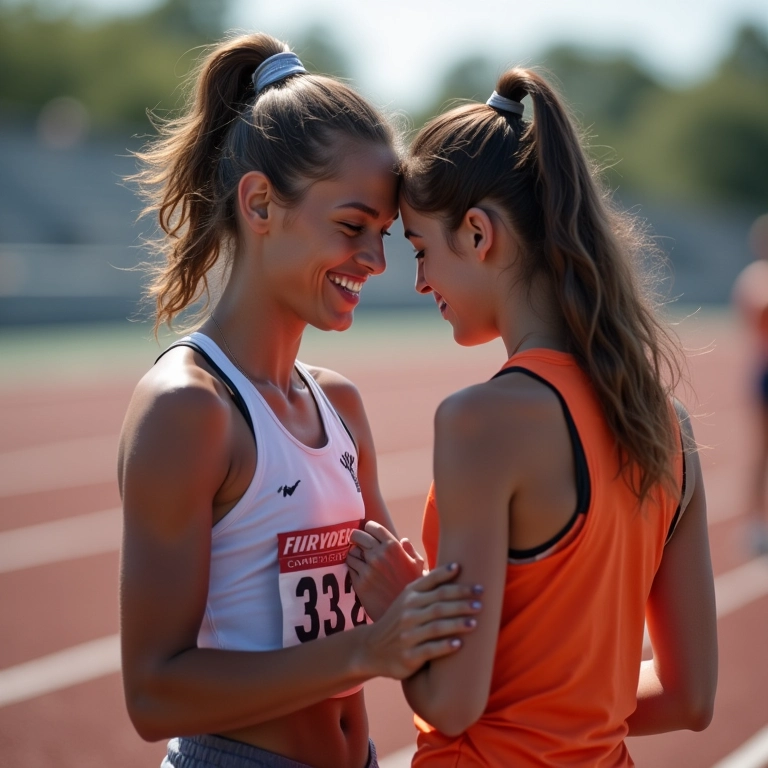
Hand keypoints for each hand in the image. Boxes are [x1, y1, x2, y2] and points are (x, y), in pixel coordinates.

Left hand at [347, 521, 424, 619]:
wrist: (404, 615)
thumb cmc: (413, 588)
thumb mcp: (418, 567)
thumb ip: (411, 551)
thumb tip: (403, 540)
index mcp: (393, 547)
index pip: (373, 527)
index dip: (368, 527)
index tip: (368, 531)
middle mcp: (378, 555)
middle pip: (357, 536)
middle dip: (356, 537)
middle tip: (358, 542)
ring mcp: (367, 568)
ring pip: (351, 551)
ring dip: (354, 553)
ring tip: (359, 559)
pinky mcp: (359, 582)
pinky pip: (349, 567)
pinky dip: (352, 567)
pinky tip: (359, 571)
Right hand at [361, 563, 482, 679]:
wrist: (372, 648)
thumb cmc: (399, 621)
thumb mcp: (407, 599)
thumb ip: (428, 586)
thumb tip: (456, 567)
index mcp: (410, 596)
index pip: (432, 583)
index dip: (447, 574)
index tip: (465, 569)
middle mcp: (408, 613)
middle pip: (438, 604)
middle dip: (461, 601)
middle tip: (481, 600)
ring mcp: (408, 635)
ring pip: (436, 626)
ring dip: (457, 623)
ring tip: (475, 622)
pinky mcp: (409, 656)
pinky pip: (429, 650)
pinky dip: (445, 646)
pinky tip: (459, 644)